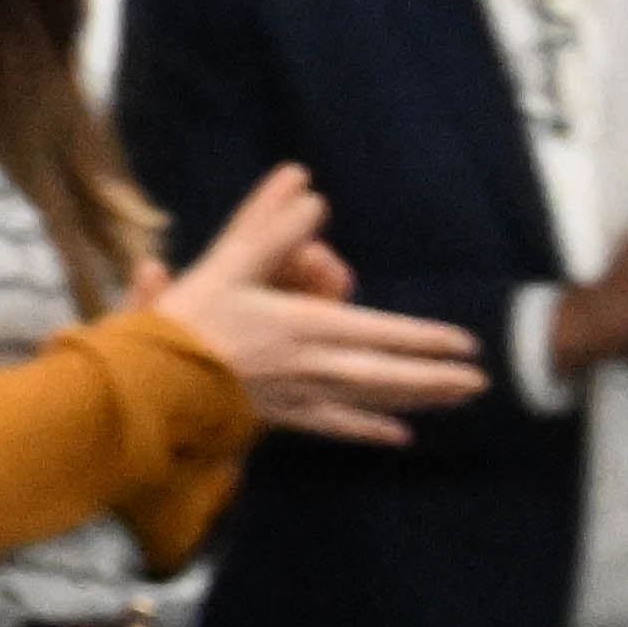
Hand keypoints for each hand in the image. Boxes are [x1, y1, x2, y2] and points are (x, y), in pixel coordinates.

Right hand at [152, 167, 487, 439]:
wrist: (148, 384)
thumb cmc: (183, 321)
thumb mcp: (226, 263)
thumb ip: (269, 226)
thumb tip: (309, 189)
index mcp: (302, 325)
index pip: (379, 332)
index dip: (423, 338)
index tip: (465, 343)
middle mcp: (310, 365)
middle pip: (384, 373)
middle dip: (434, 378)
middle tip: (479, 383)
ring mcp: (296, 395)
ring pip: (367, 400)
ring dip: (413, 400)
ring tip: (453, 402)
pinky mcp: (277, 416)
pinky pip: (331, 425)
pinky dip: (365, 430)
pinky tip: (397, 437)